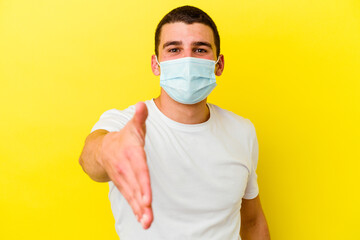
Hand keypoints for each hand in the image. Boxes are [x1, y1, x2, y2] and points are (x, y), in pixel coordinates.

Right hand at [98, 102, 152, 228]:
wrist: (102, 150)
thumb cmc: (124, 138)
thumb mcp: (132, 126)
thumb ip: (139, 117)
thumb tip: (142, 105)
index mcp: (131, 153)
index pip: (139, 169)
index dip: (143, 183)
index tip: (147, 197)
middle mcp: (126, 168)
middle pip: (135, 186)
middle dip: (141, 201)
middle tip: (148, 216)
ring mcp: (124, 179)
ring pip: (132, 195)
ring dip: (139, 210)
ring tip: (147, 223)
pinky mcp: (124, 186)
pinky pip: (130, 199)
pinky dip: (136, 210)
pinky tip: (144, 221)